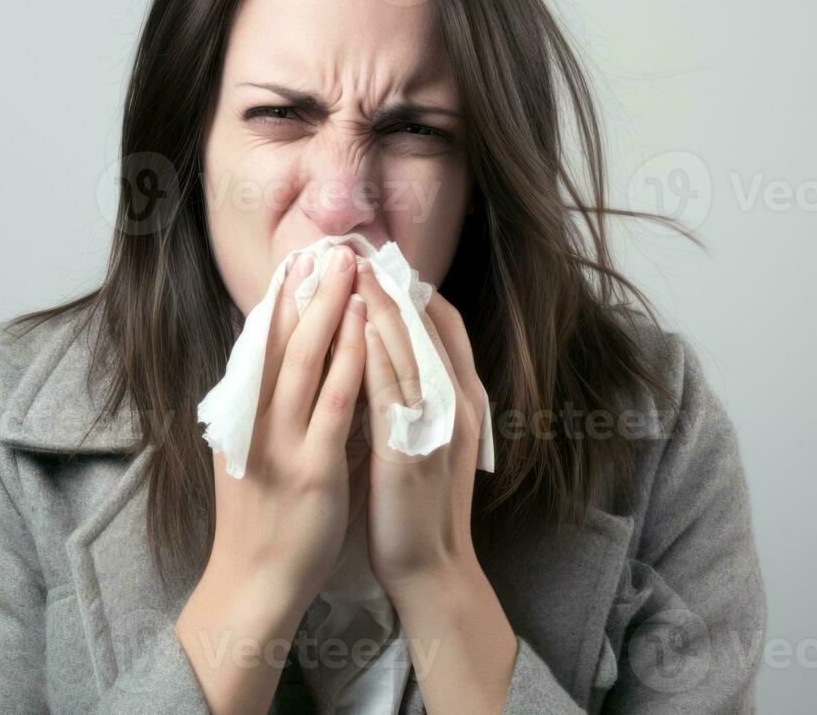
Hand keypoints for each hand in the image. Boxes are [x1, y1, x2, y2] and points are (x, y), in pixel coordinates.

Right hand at [205, 244, 368, 608]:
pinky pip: (334, 405)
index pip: (258, 346)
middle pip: (279, 341)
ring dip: (327, 310)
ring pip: (304, 361)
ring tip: (346, 270)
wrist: (253, 585)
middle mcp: (253, 422)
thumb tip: (284, 369)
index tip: (296, 264)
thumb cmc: (261, 521)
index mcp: (239, 418)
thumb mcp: (249, 455)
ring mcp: (280, 444)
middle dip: (304, 292)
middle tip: (326, 249)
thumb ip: (264, 413)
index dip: (278, 302)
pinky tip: (364, 330)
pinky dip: (349, 361)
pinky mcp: (311, 469)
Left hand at [351, 261, 487, 596]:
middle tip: (359, 248)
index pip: (445, 324)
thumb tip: (387, 352)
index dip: (414, 288)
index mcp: (466, 399)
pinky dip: (372, 350)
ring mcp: (438, 425)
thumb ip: (418, 395)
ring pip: (408, 347)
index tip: (382, 260)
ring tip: (349, 268)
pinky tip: (352, 323)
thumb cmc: (420, 506)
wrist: (433, 569)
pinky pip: (389, 387)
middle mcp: (459, 403)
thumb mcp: (430, 438)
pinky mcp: (409, 448)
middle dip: (392, 284)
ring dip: (378, 304)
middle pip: (427, 326)